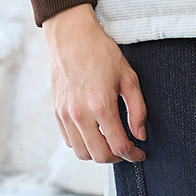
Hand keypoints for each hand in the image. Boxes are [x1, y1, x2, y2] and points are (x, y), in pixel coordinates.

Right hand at [43, 3, 147, 163]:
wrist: (72, 36)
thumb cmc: (101, 52)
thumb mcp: (128, 77)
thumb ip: (137, 109)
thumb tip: (140, 135)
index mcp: (101, 105)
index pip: (119, 145)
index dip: (133, 155)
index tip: (139, 154)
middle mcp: (80, 114)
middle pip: (99, 156)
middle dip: (117, 158)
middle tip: (126, 150)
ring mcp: (65, 115)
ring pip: (82, 153)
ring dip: (98, 154)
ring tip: (110, 143)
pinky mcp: (56, 112)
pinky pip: (69, 141)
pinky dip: (83, 144)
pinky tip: (93, 134)